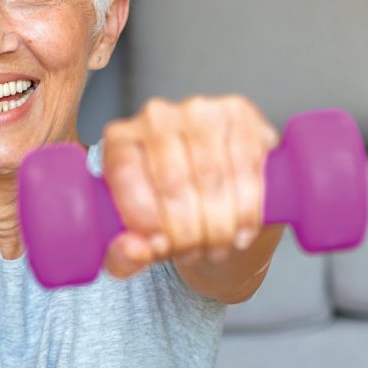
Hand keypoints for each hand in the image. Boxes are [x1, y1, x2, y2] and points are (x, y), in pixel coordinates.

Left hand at [99, 96, 278, 279]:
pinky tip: (241, 230)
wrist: (216, 194)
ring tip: (216, 247)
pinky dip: (246, 209)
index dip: (144, 219)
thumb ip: (124, 257)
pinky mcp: (240, 114)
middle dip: (186, 233)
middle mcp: (157, 116)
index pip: (126, 174)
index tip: (159, 248)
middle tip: (193, 254)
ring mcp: (200, 110)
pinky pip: (246, 167)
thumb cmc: (170, 214)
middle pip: (172, 182)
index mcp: (120, 139)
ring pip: (211, 179)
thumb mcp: (140, 242)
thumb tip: (132, 251)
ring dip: (218, 227)